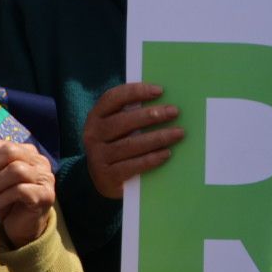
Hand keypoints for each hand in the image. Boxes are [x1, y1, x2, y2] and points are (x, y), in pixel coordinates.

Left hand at [0, 140, 55, 246]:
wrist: (24, 226)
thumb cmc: (8, 200)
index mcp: (27, 152)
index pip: (2, 145)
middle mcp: (39, 161)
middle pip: (10, 153)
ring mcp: (45, 178)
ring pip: (16, 170)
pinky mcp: (46, 195)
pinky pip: (22, 190)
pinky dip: (5, 197)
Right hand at [82, 82, 183, 199]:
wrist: (103, 180)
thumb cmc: (117, 146)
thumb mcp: (117, 129)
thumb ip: (132, 114)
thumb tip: (163, 102)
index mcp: (95, 117)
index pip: (113, 98)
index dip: (135, 91)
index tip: (159, 90)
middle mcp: (93, 135)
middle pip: (123, 121)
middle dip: (151, 115)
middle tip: (174, 112)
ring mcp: (98, 157)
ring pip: (130, 144)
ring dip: (157, 137)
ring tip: (178, 133)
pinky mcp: (107, 177)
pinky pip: (133, 165)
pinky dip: (152, 158)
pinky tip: (167, 153)